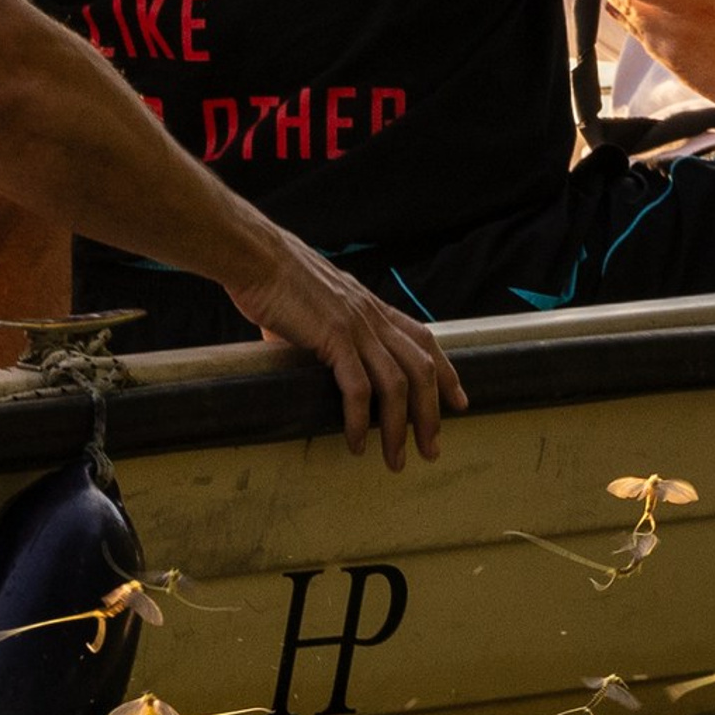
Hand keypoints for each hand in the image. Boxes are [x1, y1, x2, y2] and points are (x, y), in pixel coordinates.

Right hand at [225, 227, 464, 468]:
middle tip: (431, 449)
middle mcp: (372, 317)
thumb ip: (321, 333)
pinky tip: (356, 442)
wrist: (255, 256)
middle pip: (421, 370)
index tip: (459, 402)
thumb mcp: (314, 305)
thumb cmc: (274, 277)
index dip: (447, 373)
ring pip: (396, 384)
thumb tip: (304, 358)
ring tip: (395, 459)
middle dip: (431, 415)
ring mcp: (356, 327)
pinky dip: (359, 420)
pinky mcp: (333, 337)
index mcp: (371, 307)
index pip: (424, 340)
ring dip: (399, 427)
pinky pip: (357, 388)